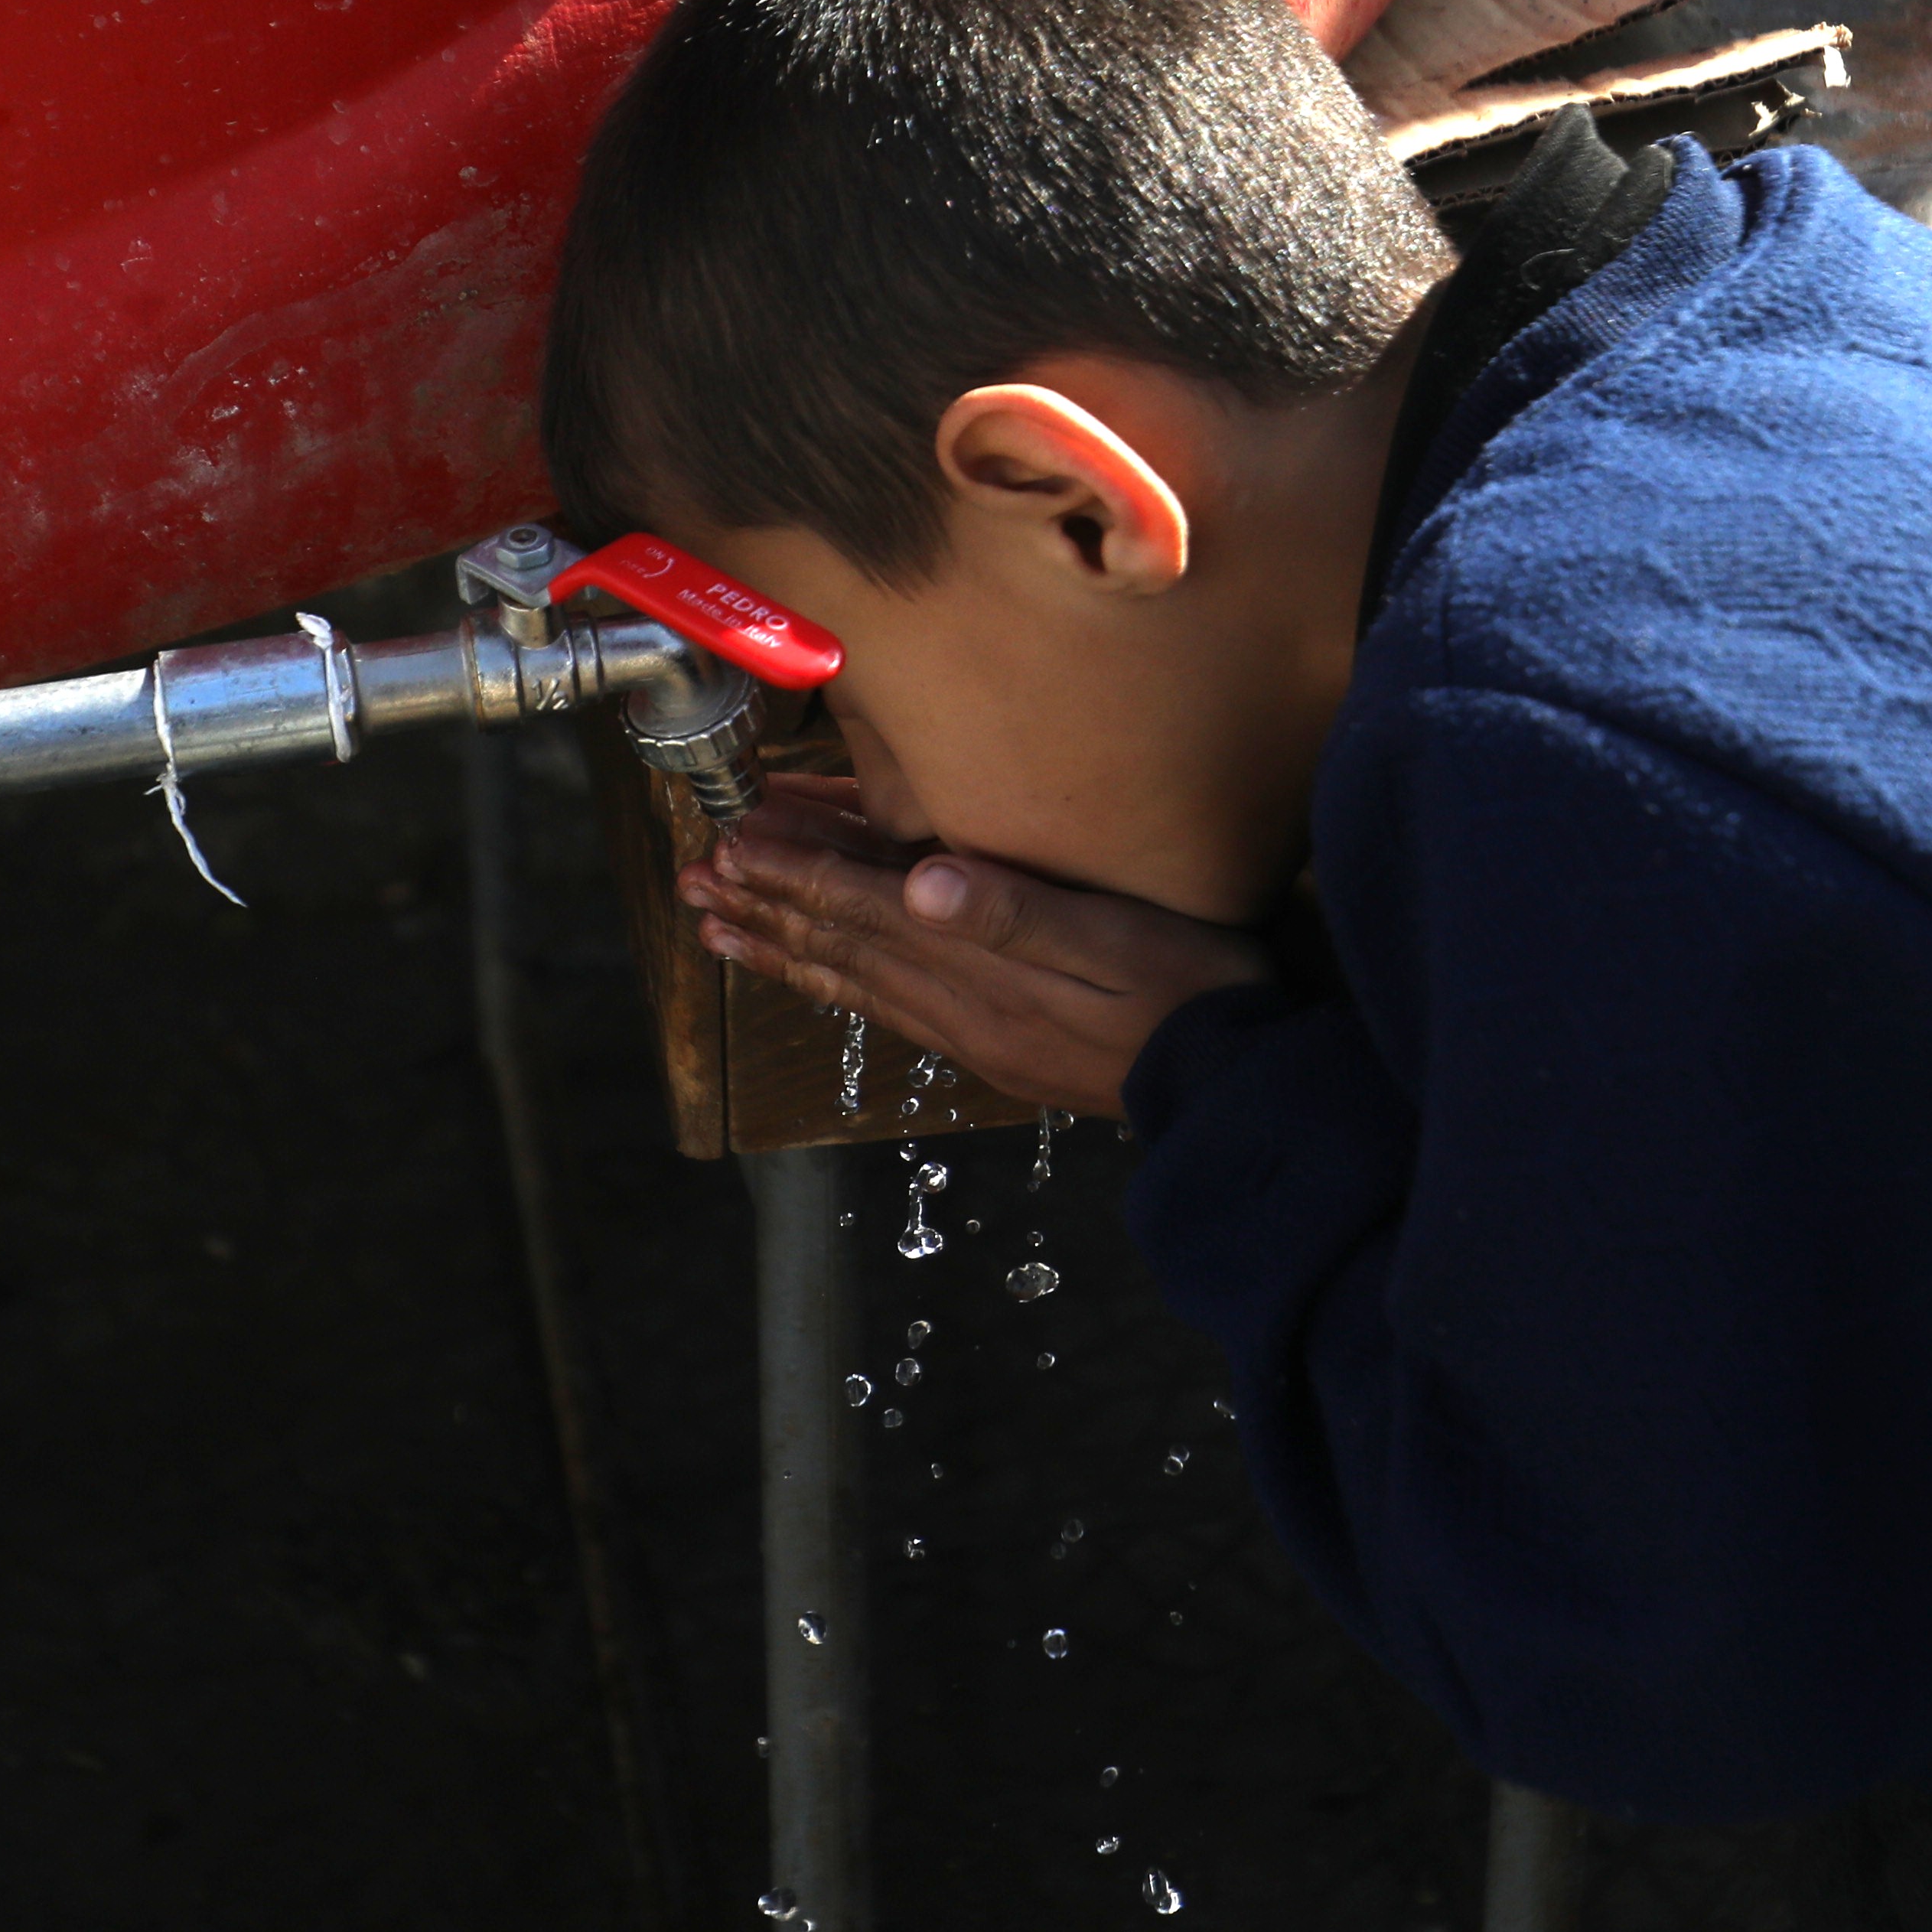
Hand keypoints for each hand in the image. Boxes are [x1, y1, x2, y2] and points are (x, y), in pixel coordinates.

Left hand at [676, 778, 1271, 1113]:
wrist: (1235, 1087)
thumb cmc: (1192, 995)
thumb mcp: (1113, 941)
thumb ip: (1016, 911)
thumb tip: (920, 880)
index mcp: (982, 968)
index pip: (868, 909)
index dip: (798, 873)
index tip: (733, 844)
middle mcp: (962, 1004)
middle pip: (844, 945)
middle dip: (766, 907)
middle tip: (695, 881)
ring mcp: (976, 1030)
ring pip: (856, 979)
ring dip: (785, 947)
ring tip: (722, 927)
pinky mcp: (996, 1043)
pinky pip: (892, 1006)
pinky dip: (839, 980)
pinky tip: (822, 970)